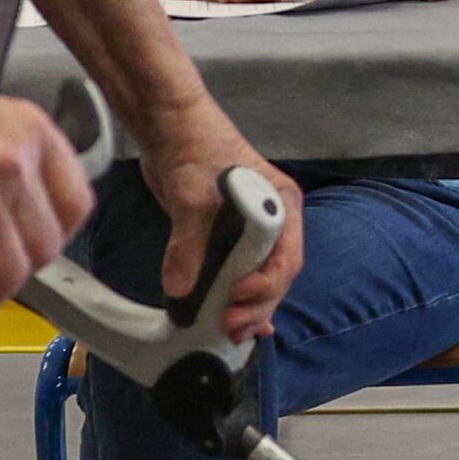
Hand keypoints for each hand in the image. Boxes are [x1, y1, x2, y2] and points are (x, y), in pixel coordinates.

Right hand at [0, 48, 96, 333]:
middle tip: (4, 275)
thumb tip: (17, 214)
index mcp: (32, 133)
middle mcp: (14, 164)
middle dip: (25, 268)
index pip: (76, 205)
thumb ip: (12, 164)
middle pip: (46, 245)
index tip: (42, 247)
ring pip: (12, 271)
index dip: (58, 236)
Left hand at [135, 100, 306, 343]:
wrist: (172, 127)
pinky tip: (232, 317)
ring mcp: (252, 230)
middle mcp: (273, 220)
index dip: (265, 285)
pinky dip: (234, 296)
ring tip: (231, 332)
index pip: (286, 257)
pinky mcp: (228, 237)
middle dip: (257, 305)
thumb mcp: (192, 197)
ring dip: (247, 307)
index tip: (238, 298)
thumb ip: (189, 244)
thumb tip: (181, 289)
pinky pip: (236, 273)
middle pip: (276, 275)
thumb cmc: (195, 148)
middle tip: (231, 327)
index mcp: (281, 205)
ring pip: (259, 278)